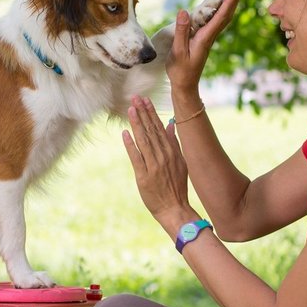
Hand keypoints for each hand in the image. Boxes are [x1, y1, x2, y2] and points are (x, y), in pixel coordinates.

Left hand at [122, 95, 197, 232]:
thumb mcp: (180, 162)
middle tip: (135, 98)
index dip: (152, 113)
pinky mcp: (144, 177)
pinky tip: (125, 133)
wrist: (175, 209)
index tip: (145, 100)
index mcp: (172, 152)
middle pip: (151, 131)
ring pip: (144, 141)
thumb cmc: (176, 187)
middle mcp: (163, 156)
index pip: (160, 128)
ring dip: (137, 124)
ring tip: (130, 109)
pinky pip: (136, 158)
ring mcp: (154, 166)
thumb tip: (170, 125)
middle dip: (143, 113)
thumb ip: (174, 143)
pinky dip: (131, 145)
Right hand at [166, 0, 243, 92]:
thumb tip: (184, 11)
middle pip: (226, 14)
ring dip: (228, 4)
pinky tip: (218, 7)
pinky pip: (214, 23)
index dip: (230, 0)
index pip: (221, 15)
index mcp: (205, 37)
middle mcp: (210, 36)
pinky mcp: (203, 40)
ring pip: (222, 18)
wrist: (185, 85)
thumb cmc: (180, 70)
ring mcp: (207, 38)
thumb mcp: (178, 52)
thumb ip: (181, 31)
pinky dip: (219, 12)